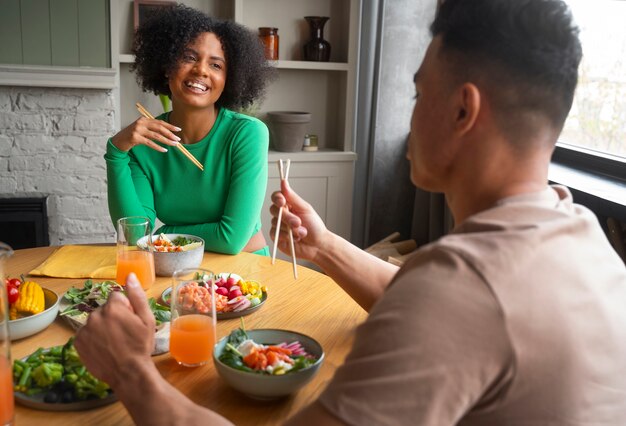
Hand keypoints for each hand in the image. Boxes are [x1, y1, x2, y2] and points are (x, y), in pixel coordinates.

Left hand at [74, 273, 154, 388]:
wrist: (128, 373)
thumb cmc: (140, 345)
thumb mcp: (147, 319)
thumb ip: (137, 295)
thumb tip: (130, 275)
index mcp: (112, 307)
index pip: (116, 297)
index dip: (125, 308)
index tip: (130, 321)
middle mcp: (95, 315)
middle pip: (104, 309)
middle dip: (112, 317)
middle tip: (123, 333)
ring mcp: (84, 330)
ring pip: (95, 321)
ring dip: (102, 327)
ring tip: (113, 343)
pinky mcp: (77, 342)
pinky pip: (85, 333)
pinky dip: (92, 338)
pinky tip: (103, 348)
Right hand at [111, 116, 180, 152]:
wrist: (118, 142)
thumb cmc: (132, 137)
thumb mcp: (142, 130)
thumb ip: (152, 130)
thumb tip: (168, 134)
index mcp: (144, 119)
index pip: (159, 122)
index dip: (170, 126)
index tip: (178, 129)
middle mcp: (141, 123)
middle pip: (159, 128)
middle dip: (170, 133)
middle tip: (178, 139)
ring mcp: (137, 130)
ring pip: (156, 136)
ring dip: (166, 141)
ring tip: (174, 144)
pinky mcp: (135, 138)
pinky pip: (150, 143)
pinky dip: (158, 147)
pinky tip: (164, 150)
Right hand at [270, 180, 329, 262]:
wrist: (318, 245)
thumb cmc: (314, 227)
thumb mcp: (305, 209)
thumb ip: (292, 197)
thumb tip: (284, 182)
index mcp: (288, 205)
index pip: (276, 197)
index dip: (277, 198)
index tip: (282, 202)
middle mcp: (281, 215)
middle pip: (274, 209)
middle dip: (287, 217)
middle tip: (298, 222)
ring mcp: (278, 226)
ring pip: (276, 223)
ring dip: (290, 229)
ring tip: (302, 233)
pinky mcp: (277, 238)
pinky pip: (276, 234)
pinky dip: (287, 237)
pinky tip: (296, 239)